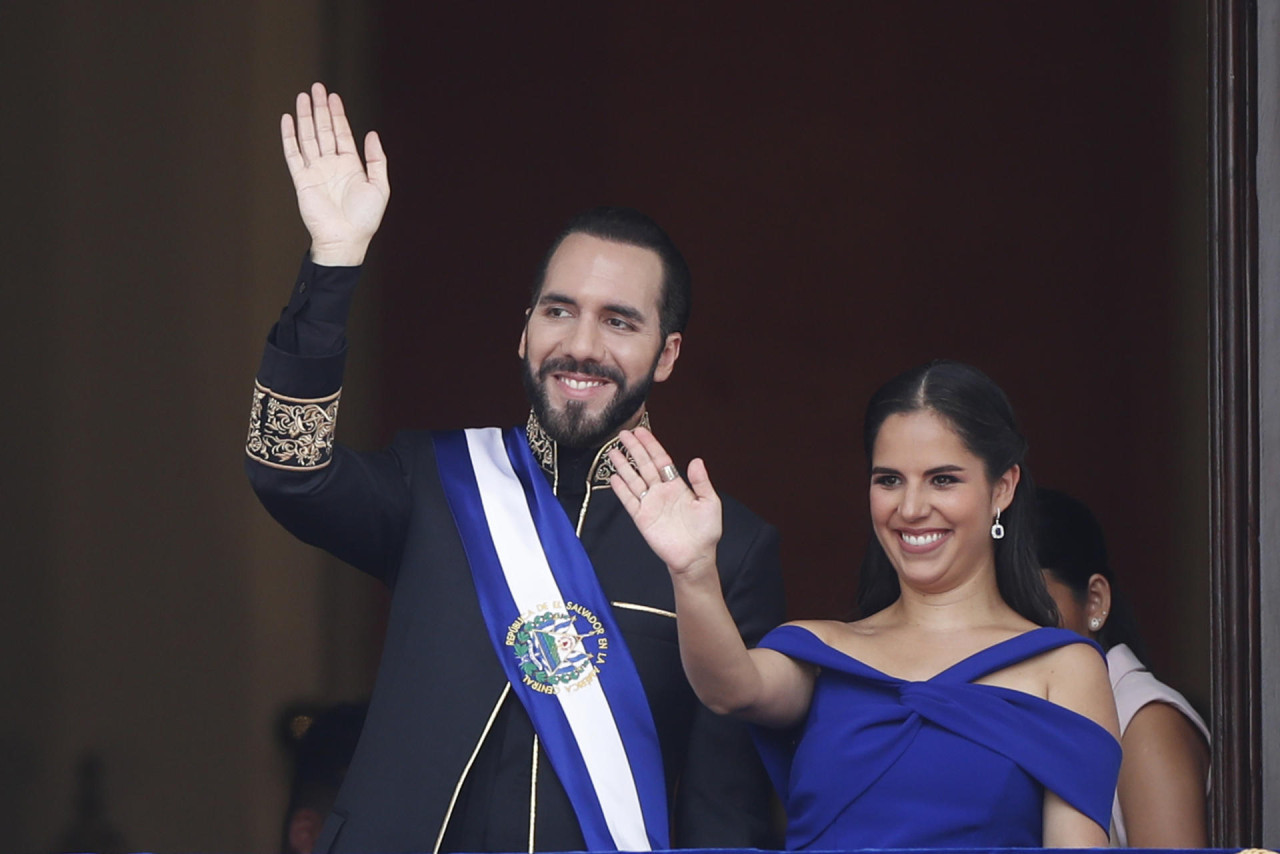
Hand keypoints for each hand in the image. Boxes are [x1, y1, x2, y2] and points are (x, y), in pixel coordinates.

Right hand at [281, 82, 389, 265]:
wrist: (346, 239)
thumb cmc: (365, 219)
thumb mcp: (380, 187)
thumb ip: (377, 159)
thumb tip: (373, 134)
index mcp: (350, 166)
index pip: (342, 133)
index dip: (337, 114)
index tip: (333, 96)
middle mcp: (331, 165)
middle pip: (324, 130)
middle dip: (320, 108)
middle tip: (316, 87)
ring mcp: (315, 171)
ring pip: (308, 137)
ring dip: (305, 117)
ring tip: (302, 96)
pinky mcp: (302, 180)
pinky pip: (293, 154)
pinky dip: (289, 137)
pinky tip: (288, 120)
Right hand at [608, 427, 721, 577]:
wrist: (695, 557)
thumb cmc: (706, 532)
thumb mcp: (710, 503)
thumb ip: (702, 482)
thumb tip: (696, 460)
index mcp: (677, 485)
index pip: (661, 460)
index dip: (651, 445)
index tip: (641, 431)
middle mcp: (661, 491)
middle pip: (643, 465)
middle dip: (634, 449)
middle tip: (623, 434)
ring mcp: (650, 504)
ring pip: (633, 479)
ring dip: (623, 465)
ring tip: (612, 451)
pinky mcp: (642, 518)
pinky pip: (629, 500)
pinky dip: (621, 489)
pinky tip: (614, 477)